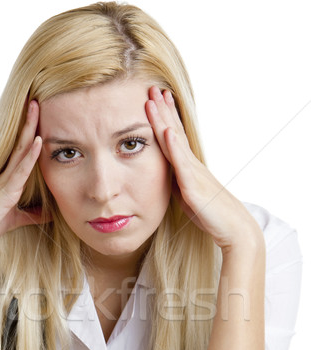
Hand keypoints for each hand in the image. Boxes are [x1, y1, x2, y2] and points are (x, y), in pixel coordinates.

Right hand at [0, 100, 51, 256]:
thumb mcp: (17, 219)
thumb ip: (33, 214)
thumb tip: (51, 214)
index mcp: (10, 179)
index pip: (23, 152)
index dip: (31, 133)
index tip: (39, 115)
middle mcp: (7, 175)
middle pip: (22, 143)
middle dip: (30, 121)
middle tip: (37, 99)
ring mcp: (6, 180)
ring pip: (21, 149)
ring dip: (30, 128)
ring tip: (36, 106)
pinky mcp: (6, 189)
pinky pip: (20, 168)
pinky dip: (30, 155)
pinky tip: (39, 141)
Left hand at [145, 86, 261, 251]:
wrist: (232, 227)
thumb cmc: (210, 213)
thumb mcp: (187, 195)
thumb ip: (176, 182)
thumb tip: (164, 176)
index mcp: (188, 166)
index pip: (174, 137)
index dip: (164, 117)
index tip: (154, 98)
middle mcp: (191, 164)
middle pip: (173, 132)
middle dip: (162, 110)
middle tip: (151, 87)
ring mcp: (192, 173)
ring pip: (175, 142)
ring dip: (164, 120)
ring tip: (154, 100)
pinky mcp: (192, 186)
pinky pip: (182, 164)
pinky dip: (174, 147)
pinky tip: (167, 132)